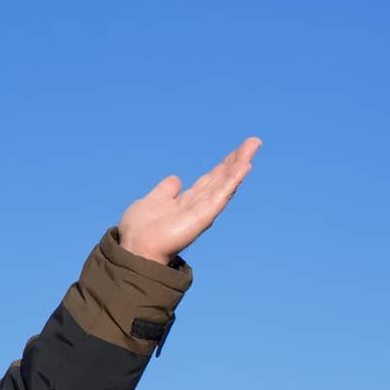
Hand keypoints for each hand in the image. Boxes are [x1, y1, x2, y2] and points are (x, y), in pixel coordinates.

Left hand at [117, 137, 260, 263]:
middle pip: (221, 177)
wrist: (135, 247)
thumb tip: (176, 179)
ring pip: (225, 182)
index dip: (223, 165)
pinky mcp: (204, 216)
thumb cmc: (139, 230)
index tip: (238, 150)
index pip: (210, 179)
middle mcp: (198, 205)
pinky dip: (233, 180)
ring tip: (253, 146)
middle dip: (237, 159)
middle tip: (254, 142)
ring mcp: (202, 210)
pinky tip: (244, 165)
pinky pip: (221, 194)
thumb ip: (165, 191)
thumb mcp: (152, 201)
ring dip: (240, 164)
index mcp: (186, 201)